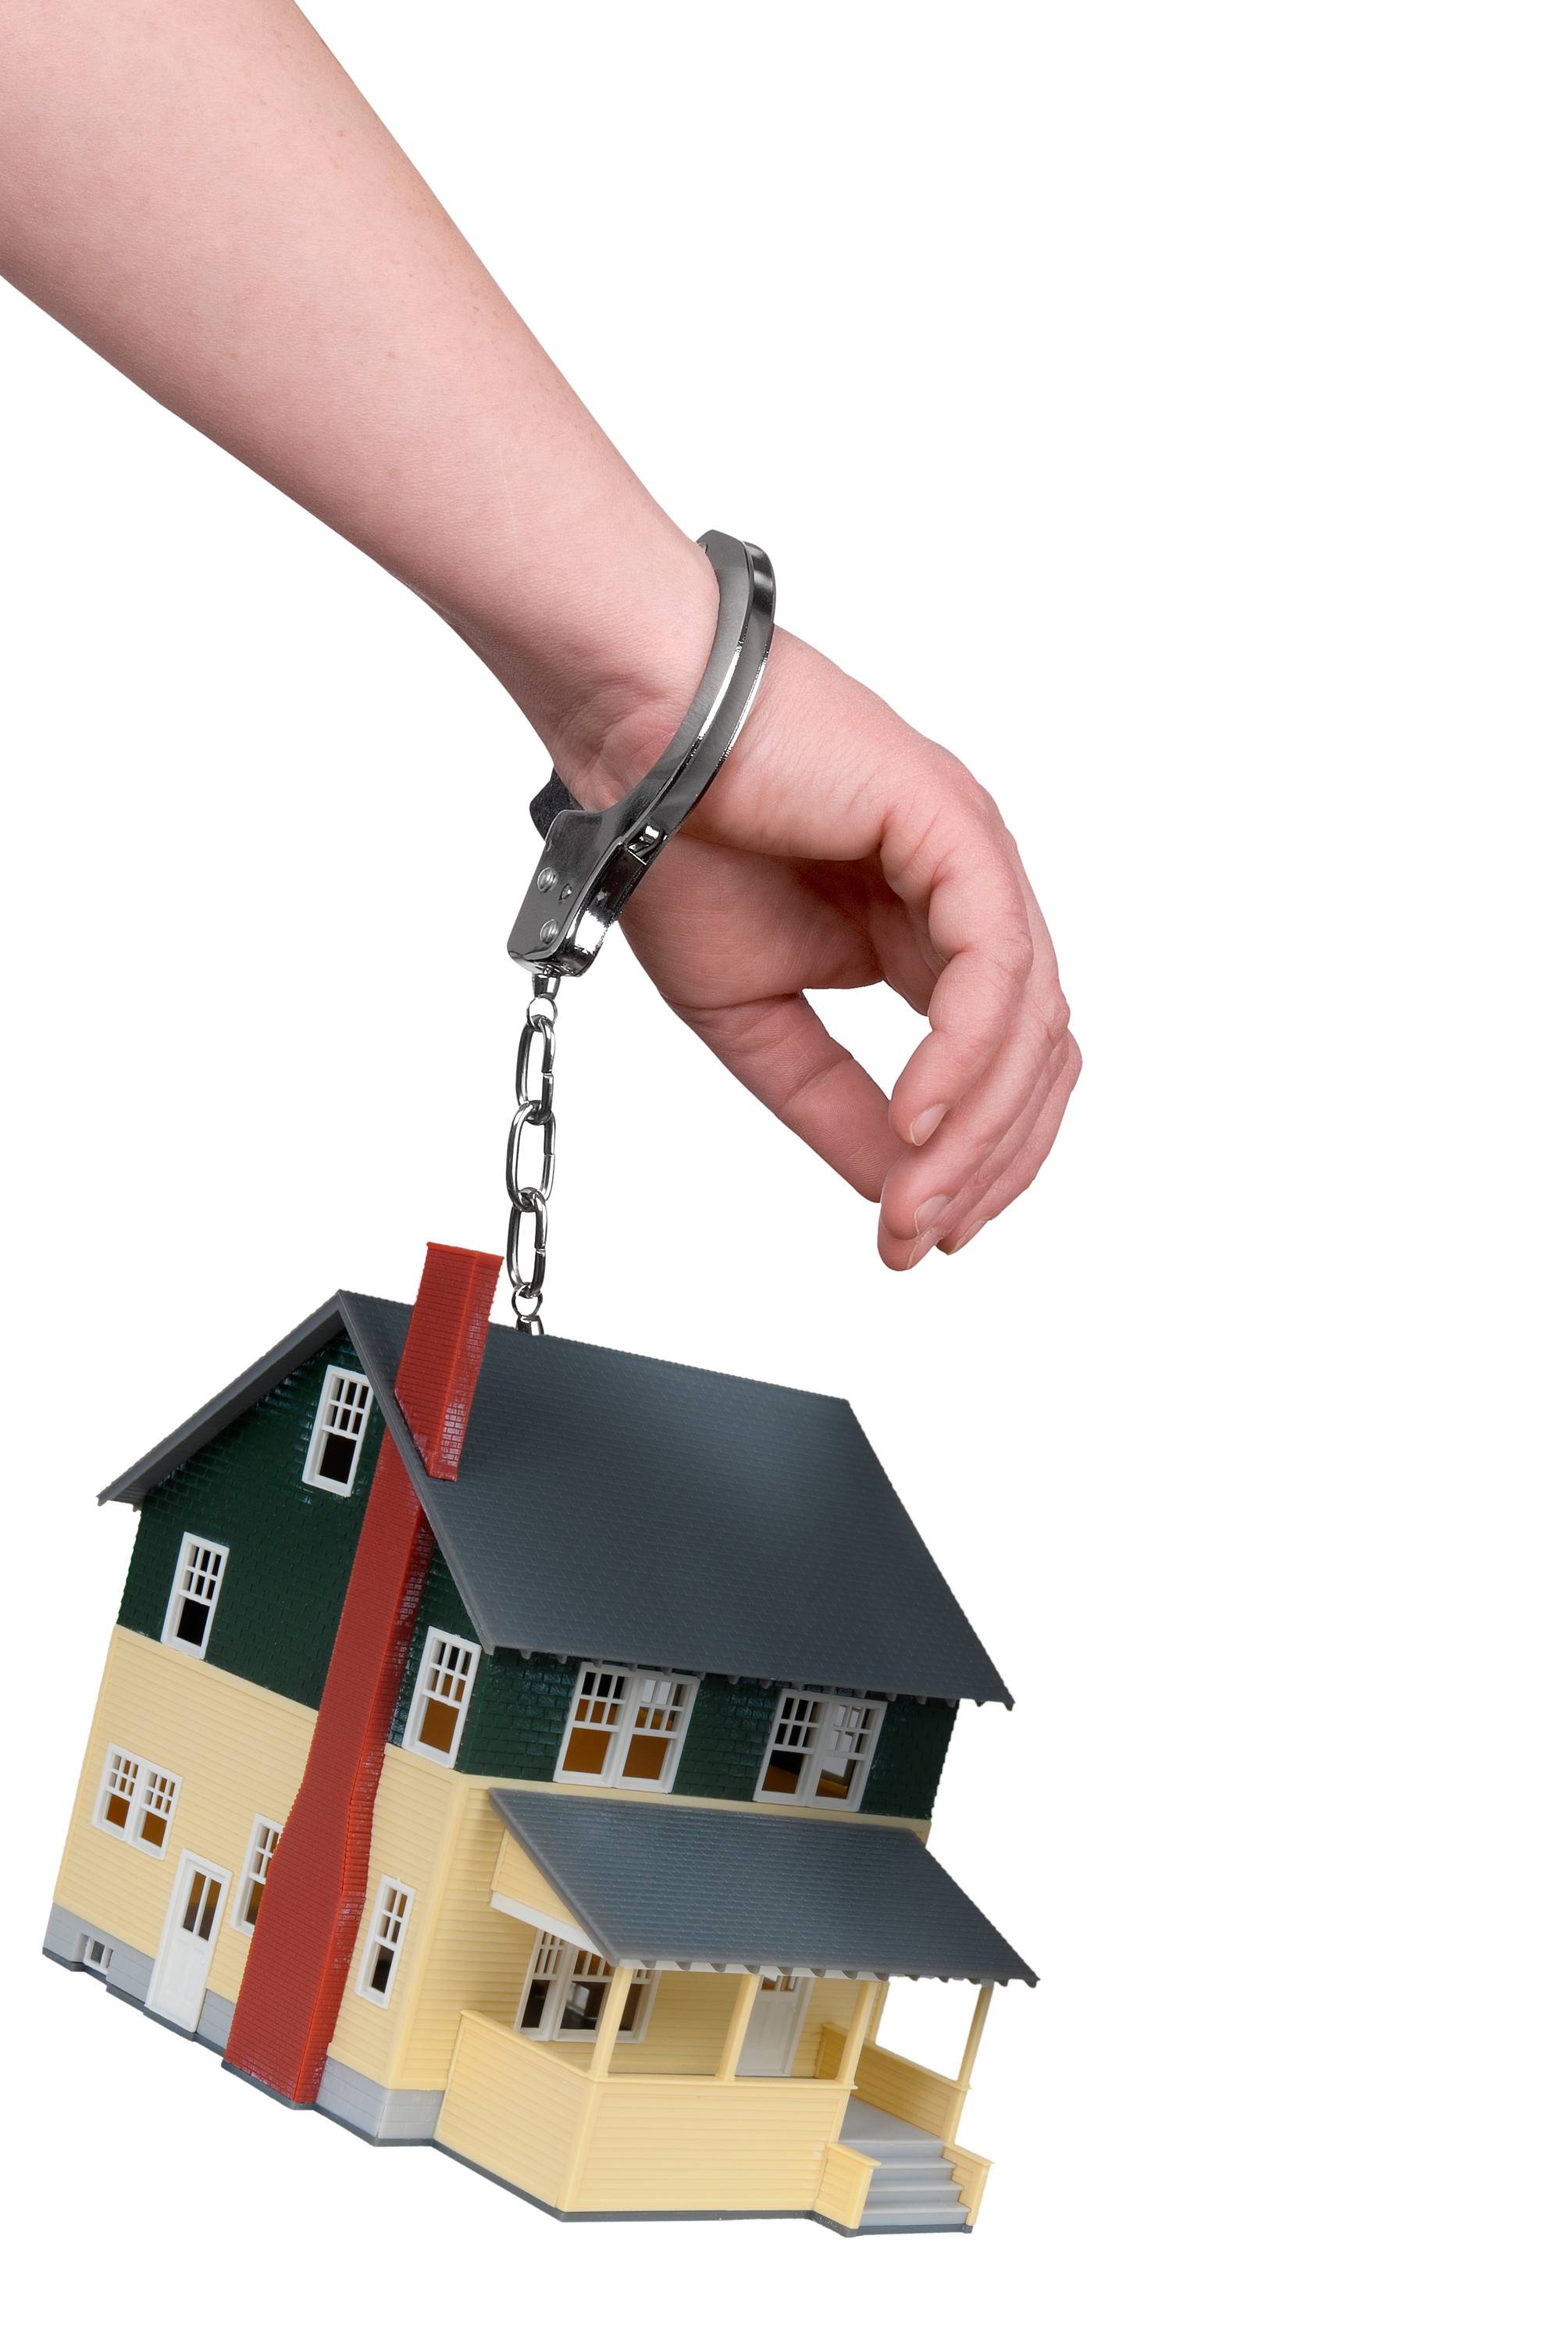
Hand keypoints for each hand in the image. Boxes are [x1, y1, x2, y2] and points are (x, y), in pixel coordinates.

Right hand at [585, 628, 1079, 1268]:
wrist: (626, 738)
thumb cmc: (673, 844)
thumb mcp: (758, 1021)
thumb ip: (835, 1103)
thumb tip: (898, 1194)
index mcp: (924, 933)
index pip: (998, 1065)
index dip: (975, 1161)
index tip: (920, 1236)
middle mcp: (966, 895)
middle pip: (1035, 1055)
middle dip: (988, 1164)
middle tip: (925, 1235)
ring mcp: (972, 856)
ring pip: (1028, 1021)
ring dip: (976, 1131)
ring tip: (915, 1202)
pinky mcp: (956, 826)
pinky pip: (994, 963)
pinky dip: (965, 1053)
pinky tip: (920, 1117)